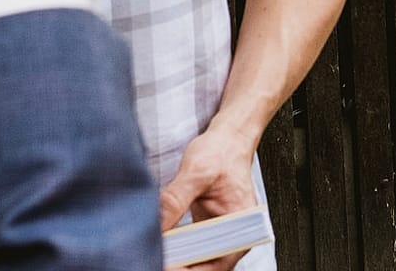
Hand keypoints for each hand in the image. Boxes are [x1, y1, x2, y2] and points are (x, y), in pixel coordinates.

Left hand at [159, 128, 259, 270]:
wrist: (229, 137)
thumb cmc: (222, 152)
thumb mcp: (196, 172)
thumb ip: (175, 200)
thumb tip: (156, 226)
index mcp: (241, 225)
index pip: (213, 265)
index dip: (185, 268)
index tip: (162, 262)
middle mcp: (235, 234)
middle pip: (204, 267)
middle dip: (178, 264)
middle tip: (154, 256)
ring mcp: (222, 233)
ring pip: (198, 261)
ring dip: (178, 259)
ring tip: (156, 251)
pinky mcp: (209, 229)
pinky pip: (194, 249)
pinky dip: (178, 249)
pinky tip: (164, 243)